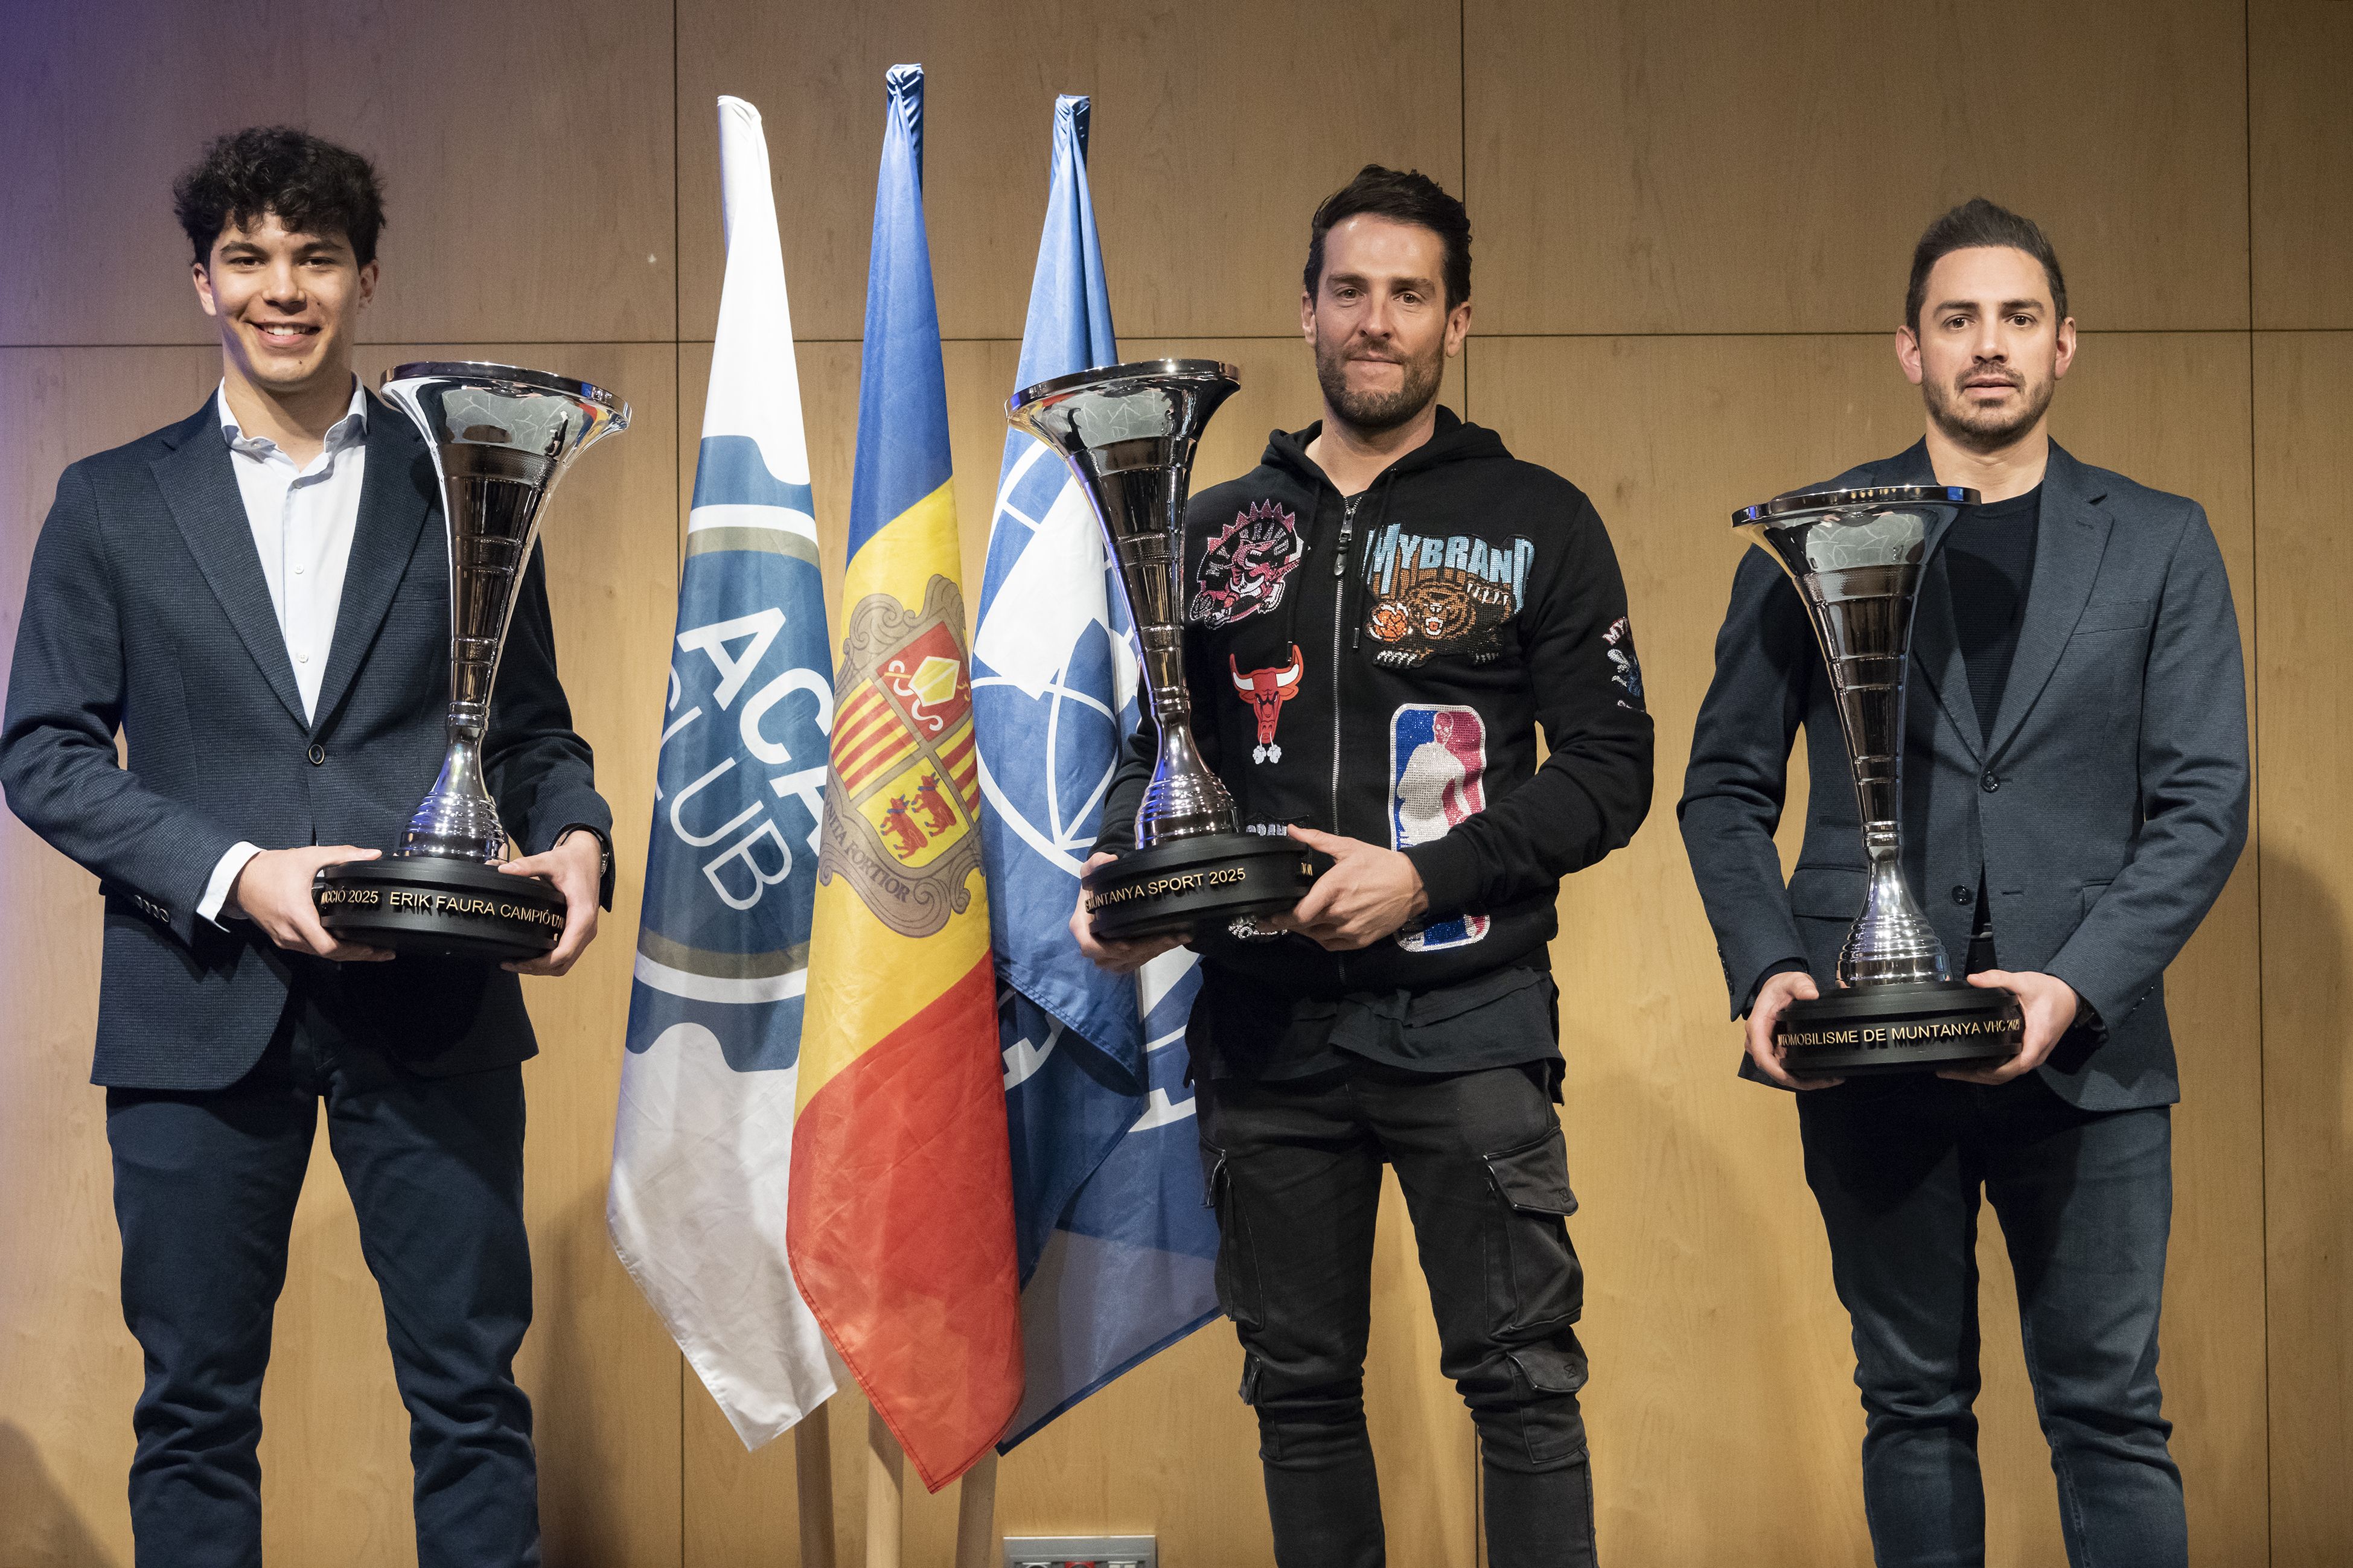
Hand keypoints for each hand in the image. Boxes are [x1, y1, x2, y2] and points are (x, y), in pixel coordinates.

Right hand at [230, 845, 392, 961]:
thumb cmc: (269, 869)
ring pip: (319, 954)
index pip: (328, 947)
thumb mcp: (309, 857)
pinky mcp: (281, 938)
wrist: (238, 878)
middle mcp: (290, 934)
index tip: (376, 948)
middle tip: (382, 952)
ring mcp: (285, 939)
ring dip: (343, 953)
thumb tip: (372, 855)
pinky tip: (343, 942)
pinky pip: (309, 948)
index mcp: (298, 916)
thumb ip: (343, 855)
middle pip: (328, 955)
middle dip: (357, 955)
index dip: (355, 951)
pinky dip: (328, 948)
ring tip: (368, 948)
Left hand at [500, 830, 604, 975]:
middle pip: (563, 964)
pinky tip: (531, 954)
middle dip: (537, 969)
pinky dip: (549, 960)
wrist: (588, 857)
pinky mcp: (580, 931)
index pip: (563, 952)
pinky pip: (566, 954)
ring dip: (543, 968)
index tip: (518, 962)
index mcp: (582, 916)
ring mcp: (585, 932)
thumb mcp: (550, 860)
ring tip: (518, 963)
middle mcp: (587, 929)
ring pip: (565, 963)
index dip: (540, 964)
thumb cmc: (572, 861)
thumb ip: (527, 865)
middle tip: (511, 964)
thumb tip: (503, 870)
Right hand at [1070, 852, 1189, 973]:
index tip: (1127, 944)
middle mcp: (1092, 943)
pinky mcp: (1119, 957)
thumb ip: (1098, 861)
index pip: (1089, 946)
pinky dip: (1154, 953)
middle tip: (1168, 937)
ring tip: (1174, 938)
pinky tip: (1172, 941)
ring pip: (1127, 962)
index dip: (1107, 949)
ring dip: (1152, 953)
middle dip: (1142, 950)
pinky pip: (1135, 963)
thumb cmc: (1095, 880)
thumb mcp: (1093, 866)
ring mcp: (1105, 953)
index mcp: (1081, 925)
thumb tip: (1109, 861)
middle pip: (1114, 958)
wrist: (1101, 889)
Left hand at [1270, 825, 1427, 950]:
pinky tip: (1317, 929)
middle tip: (1274, 920)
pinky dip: (1320, 939)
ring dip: (1304, 931)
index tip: (1266, 917)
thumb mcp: (1348, 847)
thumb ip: (1317, 839)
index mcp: (1333, 889)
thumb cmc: (1379, 864)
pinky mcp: (1360, 940)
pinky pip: (1331, 945)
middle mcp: (1339, 912)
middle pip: (1304, 926)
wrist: (1412, 884)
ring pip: (1316, 937)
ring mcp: (1350, 929)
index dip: (1279, 919)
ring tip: (1297, 921)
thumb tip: (1291, 830)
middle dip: (1287, 924)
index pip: (1299, 913)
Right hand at [1745, 970, 1842, 1089]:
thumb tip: (1811, 995)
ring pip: (1781, 1073)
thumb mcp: (1792, 981)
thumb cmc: (1781, 986)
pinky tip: (1822, 1074)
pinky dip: (1803, 1074)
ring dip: (1803, 1080)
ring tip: (1830, 1079)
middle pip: (1773, 1070)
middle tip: (1825, 1080)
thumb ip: (1801, 986)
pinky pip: (1787, 1068)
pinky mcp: (1777, 1051)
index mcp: (1757, 1026)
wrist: (1778, 988)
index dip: (1777, 1071)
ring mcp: (1768, 1048)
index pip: (1762, 1056)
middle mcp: (1759, 1041)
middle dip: (1797, 1081)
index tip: (1794, 1079)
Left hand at [1937, 969, 2078, 1084]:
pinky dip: (1991, 1070)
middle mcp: (2035, 1053)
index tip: (1975, 1068)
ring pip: (2006, 1074)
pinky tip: (1973, 1065)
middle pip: (2006, 1075)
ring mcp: (2032, 1055)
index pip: (2019, 1065)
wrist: (2069, 997)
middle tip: (1950, 1071)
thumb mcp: (2024, 982)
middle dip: (1978, 1076)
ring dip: (1982, 1076)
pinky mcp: (2028, 1053)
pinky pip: (2009, 1067)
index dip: (1997, 1071)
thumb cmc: (2051, 993)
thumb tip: (1973, 980)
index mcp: (2037, 1039)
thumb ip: (1998, 979)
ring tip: (1956, 1071)